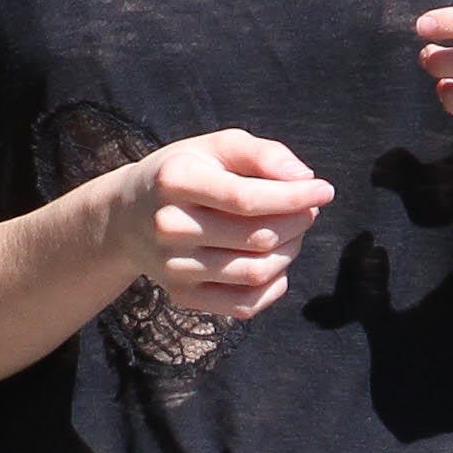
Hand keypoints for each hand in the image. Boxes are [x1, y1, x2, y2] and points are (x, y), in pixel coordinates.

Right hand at [112, 128, 333, 319]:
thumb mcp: (214, 148)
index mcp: (176, 181)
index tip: (324, 190)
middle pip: (257, 237)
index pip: (247, 198)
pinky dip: (274, 286)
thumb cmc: (184, 174)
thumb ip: (261, 153)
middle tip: (309, 209)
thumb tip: (304, 176)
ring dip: (291, 252)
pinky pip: (244, 305)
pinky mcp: (182, 296)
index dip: (295, 197)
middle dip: (299, 222)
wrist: (127, 217)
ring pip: (256, 272)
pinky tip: (278, 263)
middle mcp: (169, 227)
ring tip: (294, 233)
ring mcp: (173, 267)